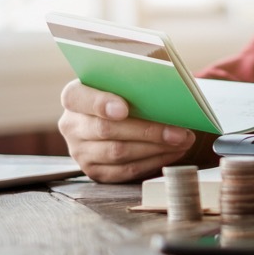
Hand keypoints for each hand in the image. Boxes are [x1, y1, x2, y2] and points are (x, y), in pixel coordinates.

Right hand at [58, 80, 197, 182]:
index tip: (123, 109)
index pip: (77, 98)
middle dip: (147, 131)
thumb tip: (174, 87)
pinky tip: (172, 152)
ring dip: (155, 148)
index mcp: (73, 97)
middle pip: (106, 129)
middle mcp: (71, 125)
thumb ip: (137, 83)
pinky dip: (153, 162)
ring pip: (118, 153)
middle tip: (178, 131)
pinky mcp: (95, 172)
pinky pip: (125, 171)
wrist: (112, 118)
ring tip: (182, 141)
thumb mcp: (122, 83)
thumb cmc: (123, 96)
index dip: (100, 103)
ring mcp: (80, 152)